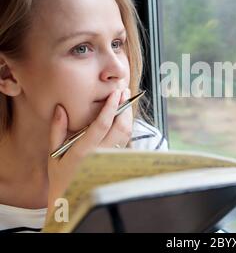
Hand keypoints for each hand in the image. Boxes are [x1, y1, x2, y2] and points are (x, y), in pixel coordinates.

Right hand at [46, 88, 132, 215]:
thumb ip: (57, 130)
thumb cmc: (61, 176)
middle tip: (124, 90)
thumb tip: (60, 108)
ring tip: (124, 100)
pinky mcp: (118, 162)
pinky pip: (126, 141)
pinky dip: (127, 126)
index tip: (115, 93)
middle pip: (121, 127)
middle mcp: (101, 155)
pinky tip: (123, 116)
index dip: (110, 107)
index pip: (102, 125)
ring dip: (128, 115)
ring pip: (127, 134)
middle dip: (124, 107)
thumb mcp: (53, 153)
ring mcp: (112, 159)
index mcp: (83, 151)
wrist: (73, 199)